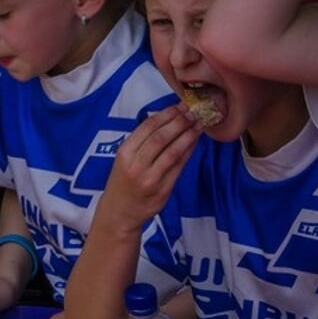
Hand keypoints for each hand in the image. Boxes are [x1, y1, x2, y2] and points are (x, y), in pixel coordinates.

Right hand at [97, 105, 200, 232]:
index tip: (180, 105)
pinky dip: (188, 151)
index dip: (166, 114)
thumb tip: (168, 120)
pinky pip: (179, 166)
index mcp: (124, 152)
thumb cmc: (123, 182)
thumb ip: (142, 143)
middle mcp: (135, 164)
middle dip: (180, 122)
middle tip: (194, 112)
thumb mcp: (124, 159)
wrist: (119, 212)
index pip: (147, 127)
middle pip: (161, 137)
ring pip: (173, 151)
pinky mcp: (162, 189)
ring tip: (198, 124)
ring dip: (188, 135)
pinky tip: (194, 142)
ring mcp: (149, 177)